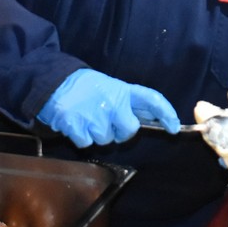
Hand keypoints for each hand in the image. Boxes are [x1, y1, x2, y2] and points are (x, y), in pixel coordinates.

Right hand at [36, 69, 179, 147]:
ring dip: (98, 134)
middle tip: (108, 122)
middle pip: (129, 131)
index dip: (166, 113)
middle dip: (121, 132)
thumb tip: (152, 118)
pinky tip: (77, 123)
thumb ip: (128, 102)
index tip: (174, 127)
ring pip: (106, 140)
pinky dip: (82, 137)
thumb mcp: (110, 87)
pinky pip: (87, 144)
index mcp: (122, 90)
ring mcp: (94, 114)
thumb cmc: (85, 88)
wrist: (53, 83)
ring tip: (88, 118)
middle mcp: (111, 102)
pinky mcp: (76, 125)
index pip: (152, 99)